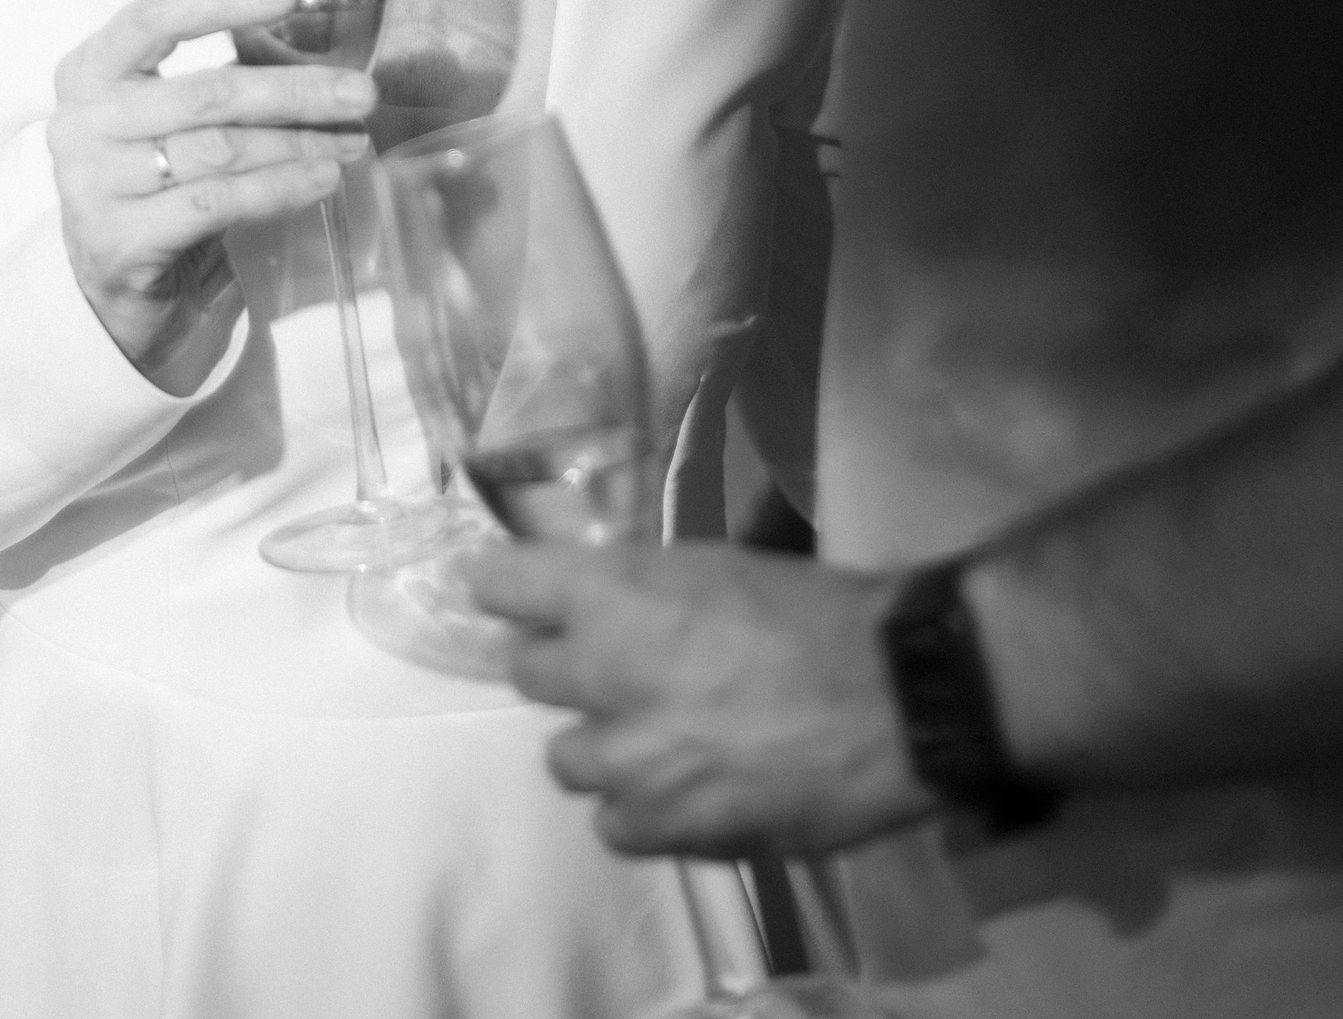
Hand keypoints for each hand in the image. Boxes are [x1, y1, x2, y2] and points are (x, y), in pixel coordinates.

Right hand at [48, 0, 374, 392]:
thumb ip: (219, 78)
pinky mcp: (119, 240)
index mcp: (91, 69)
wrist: (110, 284)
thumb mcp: (169, 118)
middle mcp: (81, 121)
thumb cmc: (154, 181)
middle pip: (204, 92)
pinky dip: (279, 188)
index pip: (155, 14)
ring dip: (297, 144)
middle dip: (293, 90)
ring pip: (219, 150)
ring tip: (349, 142)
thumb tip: (321, 50)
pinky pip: (217, 202)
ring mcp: (93, 184)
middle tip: (359, 93)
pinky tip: (320, 180)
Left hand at [467, 540, 935, 858]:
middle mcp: (603, 672)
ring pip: (566, 759)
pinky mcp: (670, 828)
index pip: (498, 582)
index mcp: (614, 592)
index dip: (506, 587)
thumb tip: (613, 599)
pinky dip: (641, 811)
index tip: (514, 593)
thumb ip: (648, 588)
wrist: (894, 695)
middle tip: (614, 668)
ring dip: (603, 746)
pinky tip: (683, 792)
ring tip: (657, 739)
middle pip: (526, 673)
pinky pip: (614, 826)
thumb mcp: (719, 565)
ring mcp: (631, 760)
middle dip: (565, 668)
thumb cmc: (817, 611)